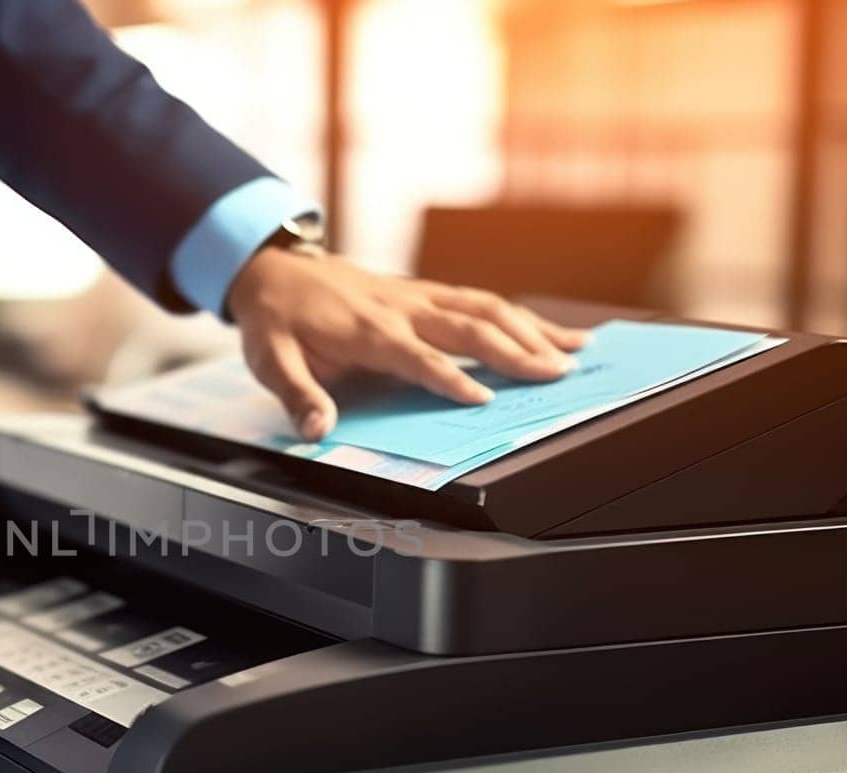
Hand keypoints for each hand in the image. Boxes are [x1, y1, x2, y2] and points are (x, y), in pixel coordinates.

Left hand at [225, 247, 589, 440]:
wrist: (275, 267)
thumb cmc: (276, 321)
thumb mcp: (271, 361)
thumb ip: (298, 396)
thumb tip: (317, 431)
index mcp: (367, 330)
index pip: (418, 356)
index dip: (450, 378)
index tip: (483, 400)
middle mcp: (402, 309)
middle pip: (468, 326)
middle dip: (515, 351)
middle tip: (556, 376)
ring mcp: (418, 296)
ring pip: (485, 307)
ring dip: (531, 329)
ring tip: (575, 353)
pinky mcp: (426, 292)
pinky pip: (479, 301)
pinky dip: (519, 316)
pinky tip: (549, 333)